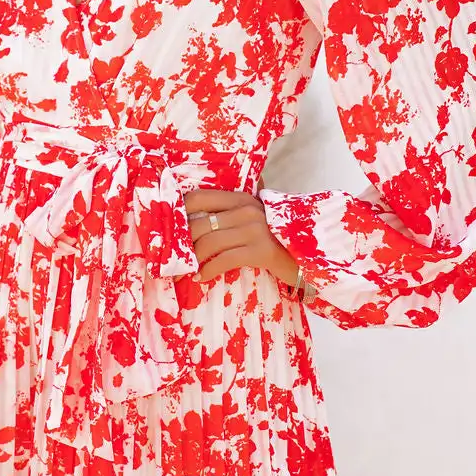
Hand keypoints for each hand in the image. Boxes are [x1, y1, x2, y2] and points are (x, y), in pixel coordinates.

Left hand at [183, 188, 299, 288]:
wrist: (308, 255)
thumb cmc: (276, 239)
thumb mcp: (254, 219)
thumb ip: (231, 214)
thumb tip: (195, 222)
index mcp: (240, 198)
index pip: (198, 197)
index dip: (178, 212)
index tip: (167, 230)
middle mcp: (246, 209)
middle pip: (199, 224)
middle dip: (181, 244)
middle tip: (172, 259)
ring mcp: (254, 229)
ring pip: (208, 243)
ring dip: (192, 261)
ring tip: (185, 272)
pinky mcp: (261, 250)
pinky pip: (224, 260)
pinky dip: (208, 271)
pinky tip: (202, 278)